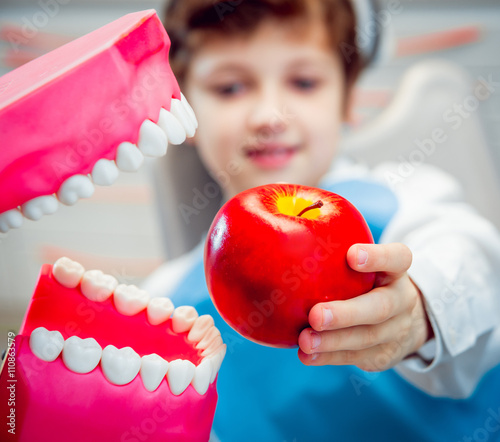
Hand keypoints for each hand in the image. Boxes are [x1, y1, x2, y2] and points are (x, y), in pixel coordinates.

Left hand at [298, 243, 431, 370]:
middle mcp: (401, 300)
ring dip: (333, 341)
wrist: (403, 320)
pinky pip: (355, 357)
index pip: (397, 258)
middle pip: (380, 307)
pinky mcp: (382, 354)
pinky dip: (329, 357)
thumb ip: (339, 250)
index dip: (378, 257)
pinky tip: (307, 355)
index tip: (352, 255)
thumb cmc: (366, 281)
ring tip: (305, 340)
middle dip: (347, 313)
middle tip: (316, 315)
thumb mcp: (365, 263)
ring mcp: (395, 330)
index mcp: (396, 271)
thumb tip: (290, 221)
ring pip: (366, 338)